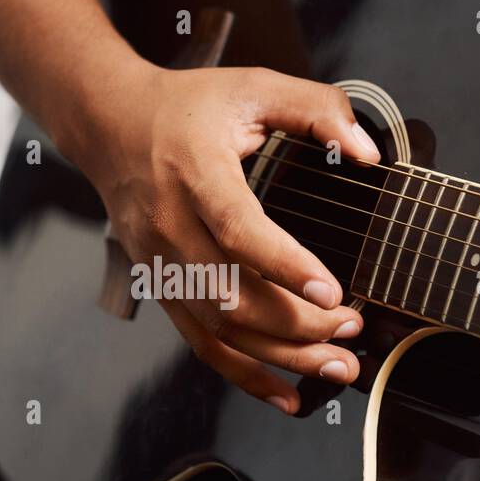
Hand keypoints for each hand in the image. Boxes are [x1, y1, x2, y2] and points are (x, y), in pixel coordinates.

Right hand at [59, 63, 383, 413]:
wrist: (110, 125)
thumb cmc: (188, 107)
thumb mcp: (255, 85)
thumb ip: (317, 109)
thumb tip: (368, 153)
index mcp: (194, 171)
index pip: (238, 229)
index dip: (284, 265)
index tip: (332, 292)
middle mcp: (170, 224)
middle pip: (231, 294)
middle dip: (297, 325)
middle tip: (352, 330)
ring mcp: (161, 262)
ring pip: (219, 328)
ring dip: (280, 356)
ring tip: (336, 366)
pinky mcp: (162, 286)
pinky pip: (201, 343)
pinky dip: (244, 374)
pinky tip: (286, 395)